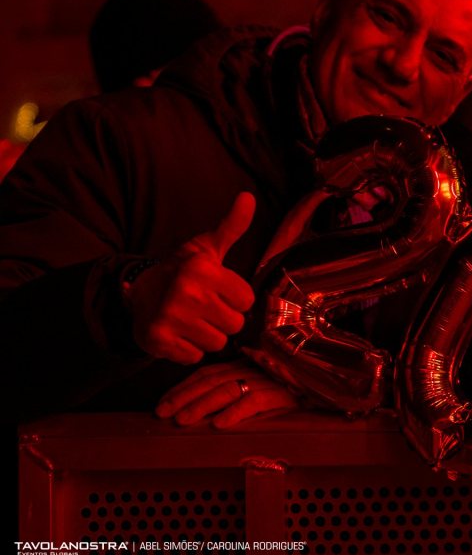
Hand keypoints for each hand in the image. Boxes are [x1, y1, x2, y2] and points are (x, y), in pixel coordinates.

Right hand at [128, 192, 256, 364]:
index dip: (236, 298)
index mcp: (202, 269)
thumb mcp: (208, 247)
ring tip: (192, 319)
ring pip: (217, 343)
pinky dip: (188, 349)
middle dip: (223, 318)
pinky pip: (194, 357)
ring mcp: (170, 318)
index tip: (219, 291)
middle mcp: (186, 293)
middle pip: (234, 324)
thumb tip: (248, 197)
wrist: (139, 293)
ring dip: (207, 335)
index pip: (247, 300)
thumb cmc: (184, 270)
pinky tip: (179, 333)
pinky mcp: (158, 340)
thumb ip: (232, 226)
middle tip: (204, 306)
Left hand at [155, 360, 299, 427]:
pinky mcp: (282, 393)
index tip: (163, 402)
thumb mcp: (261, 383)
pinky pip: (255, 401)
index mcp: (243, 366)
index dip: (183, 387)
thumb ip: (237, 390)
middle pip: (211, 381)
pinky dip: (236, 412)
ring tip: (183, 420)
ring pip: (227, 390)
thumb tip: (202, 410)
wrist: (324, 382)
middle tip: (162, 413)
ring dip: (202, 405)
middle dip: (183, 397)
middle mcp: (251, 369)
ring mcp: (266, 380)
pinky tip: (220, 424)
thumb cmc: (290, 387)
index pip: (207, 373)